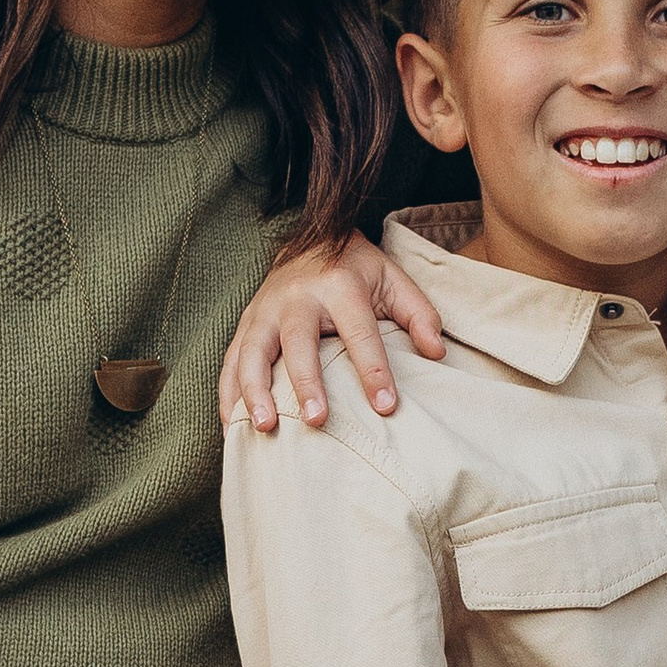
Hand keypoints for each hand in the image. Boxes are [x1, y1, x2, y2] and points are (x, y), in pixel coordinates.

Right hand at [218, 232, 447, 432]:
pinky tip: (234, 428)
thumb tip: (436, 353)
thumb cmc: (356, 269)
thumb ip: (418, 314)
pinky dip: (229, 396)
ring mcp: (265, 310)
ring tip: (265, 428)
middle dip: (306, 383)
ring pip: (252, 352)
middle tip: (317, 420)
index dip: (373, 370)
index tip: (386, 407)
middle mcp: (297, 297)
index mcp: (340, 285)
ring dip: (255, 391)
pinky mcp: (246, 324)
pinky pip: (230, 362)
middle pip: (298, 342)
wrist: (309, 238)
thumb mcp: (393, 280)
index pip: (359, 332)